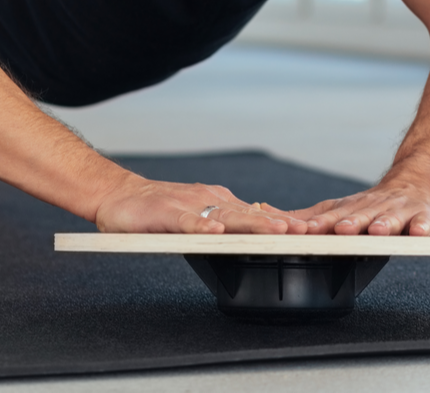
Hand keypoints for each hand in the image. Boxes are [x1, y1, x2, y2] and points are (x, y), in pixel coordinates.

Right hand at [94, 174, 309, 234]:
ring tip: (275, 231)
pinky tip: (216, 231)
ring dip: (252, 223)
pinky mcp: (167, 213)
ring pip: (226, 216)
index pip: (258, 214)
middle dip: (279, 224)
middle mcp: (211, 200)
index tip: (310, 231)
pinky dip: (203, 226)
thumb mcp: (199, 216)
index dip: (284, 223)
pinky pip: (188, 221)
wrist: (119, 196)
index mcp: (221, 202)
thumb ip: (224, 222)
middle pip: (250, 214)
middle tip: (305, 232)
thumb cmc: (158, 210)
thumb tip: (257, 230)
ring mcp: (190, 205)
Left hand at [289, 183, 429, 236]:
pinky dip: (423, 228)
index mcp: (352, 209)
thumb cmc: (373, 205)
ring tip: (378, 231)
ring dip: (385, 224)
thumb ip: (305, 215)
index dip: (320, 224)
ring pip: (392, 218)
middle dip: (352, 223)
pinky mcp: (427, 218)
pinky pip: (426, 223)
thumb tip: (262, 211)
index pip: (333, 217)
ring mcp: (402, 212)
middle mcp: (375, 209)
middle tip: (341, 230)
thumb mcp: (338, 208)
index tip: (305, 230)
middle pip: (362, 216)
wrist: (420, 183)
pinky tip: (419, 232)